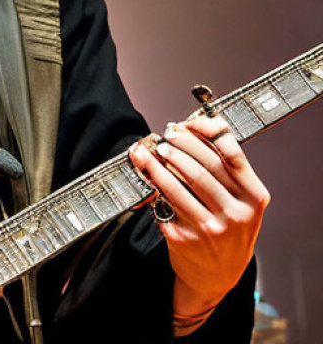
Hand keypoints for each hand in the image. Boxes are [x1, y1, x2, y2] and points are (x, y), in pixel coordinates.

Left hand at [129, 114, 269, 330]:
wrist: (219, 273)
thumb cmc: (228, 225)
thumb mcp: (241, 199)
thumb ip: (226, 168)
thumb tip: (196, 126)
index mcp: (254, 197)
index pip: (230, 155)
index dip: (205, 133)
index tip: (185, 124)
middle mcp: (236, 214)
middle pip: (201, 168)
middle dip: (176, 147)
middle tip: (163, 138)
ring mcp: (210, 229)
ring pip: (176, 186)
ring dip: (155, 165)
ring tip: (144, 152)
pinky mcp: (185, 240)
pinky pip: (163, 206)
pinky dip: (151, 189)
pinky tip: (145, 179)